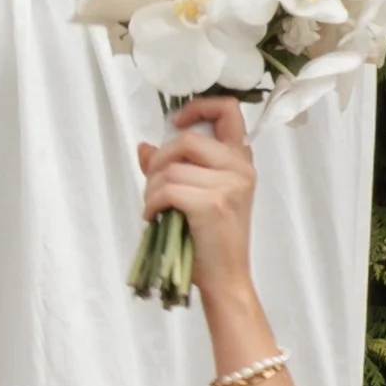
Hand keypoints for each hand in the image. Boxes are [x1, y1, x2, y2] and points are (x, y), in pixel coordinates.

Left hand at [139, 95, 258, 307]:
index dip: (198, 107)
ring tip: (154, 208)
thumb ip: (175, 168)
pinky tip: (153, 217)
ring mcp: (229, 184)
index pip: (228, 110)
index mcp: (241, 159)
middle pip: (186, 140)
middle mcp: (240, 166)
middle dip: (158, 162)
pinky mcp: (212, 203)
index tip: (175, 124)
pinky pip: (167, 189)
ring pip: (171, 168)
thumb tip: (144, 147)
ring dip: (151, 189)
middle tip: (153, 186)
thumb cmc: (210, 240)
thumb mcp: (197, 196)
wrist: (226, 278)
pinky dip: (150, 204)